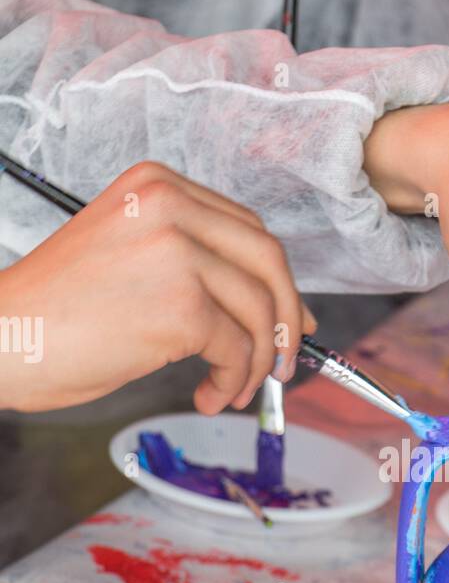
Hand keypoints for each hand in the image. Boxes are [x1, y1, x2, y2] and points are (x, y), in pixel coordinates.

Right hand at [0, 162, 314, 413]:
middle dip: (285, 318)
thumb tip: (273, 307)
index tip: (286, 319)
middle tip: (286, 362)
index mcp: (157, 185)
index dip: (276, 280)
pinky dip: (234, 381)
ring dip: (258, 361)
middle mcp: (170, 206)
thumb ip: (194, 264)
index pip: (246, 229)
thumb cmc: (55, 312)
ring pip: (259, 309)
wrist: (0, 337)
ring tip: (235, 389)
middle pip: (268, 260)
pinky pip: (237, 349)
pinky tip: (210, 396)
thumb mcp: (128, 258)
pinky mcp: (181, 305)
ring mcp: (178, 253)